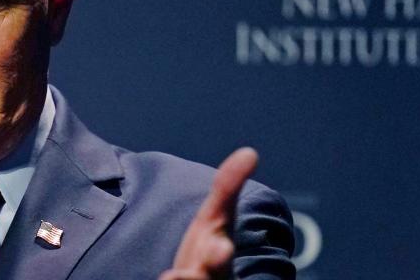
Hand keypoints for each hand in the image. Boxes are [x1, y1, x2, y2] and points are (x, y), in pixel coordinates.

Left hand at [158, 147, 258, 279]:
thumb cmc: (207, 251)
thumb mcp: (215, 220)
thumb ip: (228, 188)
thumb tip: (250, 151)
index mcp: (217, 258)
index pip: (218, 257)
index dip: (217, 254)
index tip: (219, 244)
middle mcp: (212, 278)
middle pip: (210, 279)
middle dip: (204, 274)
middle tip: (185, 270)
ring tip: (168, 277)